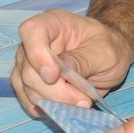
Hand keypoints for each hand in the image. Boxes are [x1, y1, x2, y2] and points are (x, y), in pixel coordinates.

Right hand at [12, 8, 133, 113]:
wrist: (107, 57)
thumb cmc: (107, 47)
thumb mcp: (106, 52)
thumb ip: (84, 60)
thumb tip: (62, 71)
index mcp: (53, 23)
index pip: (32, 31)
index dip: (37, 55)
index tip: (54, 76)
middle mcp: (35, 42)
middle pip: (28, 70)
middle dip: (55, 92)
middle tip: (83, 100)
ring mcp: (28, 63)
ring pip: (26, 89)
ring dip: (53, 103)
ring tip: (80, 102)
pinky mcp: (29, 83)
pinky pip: (27, 100)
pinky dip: (45, 109)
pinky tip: (64, 108)